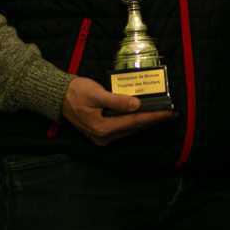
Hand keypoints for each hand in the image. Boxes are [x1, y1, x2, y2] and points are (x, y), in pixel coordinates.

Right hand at [60, 76, 175, 145]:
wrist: (58, 96)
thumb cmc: (77, 92)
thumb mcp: (97, 94)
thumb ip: (117, 100)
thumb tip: (137, 105)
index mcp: (102, 128)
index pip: (134, 121)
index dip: (154, 116)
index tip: (169, 113)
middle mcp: (104, 137)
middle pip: (134, 127)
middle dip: (153, 119)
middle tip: (171, 113)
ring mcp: (102, 136)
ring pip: (130, 128)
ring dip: (145, 121)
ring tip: (162, 113)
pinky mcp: (101, 132)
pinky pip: (123, 127)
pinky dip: (135, 120)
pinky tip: (145, 114)